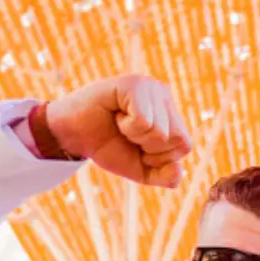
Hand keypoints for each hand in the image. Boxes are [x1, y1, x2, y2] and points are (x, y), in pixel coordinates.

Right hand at [44, 75, 192, 187]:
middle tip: (127, 134)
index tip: (137, 146)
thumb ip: (164, 176)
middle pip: (177, 139)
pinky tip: (116, 115)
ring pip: (160, 132)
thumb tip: (178, 169)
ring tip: (121, 124)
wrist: (74, 135)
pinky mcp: (135, 84)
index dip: (158, 157)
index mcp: (171, 114)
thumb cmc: (108, 146)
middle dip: (148, 148)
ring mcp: (151, 87)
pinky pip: (144, 122)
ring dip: (134, 136)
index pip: (185, 146)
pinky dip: (127, 127)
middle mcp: (164, 96)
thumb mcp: (141, 169)